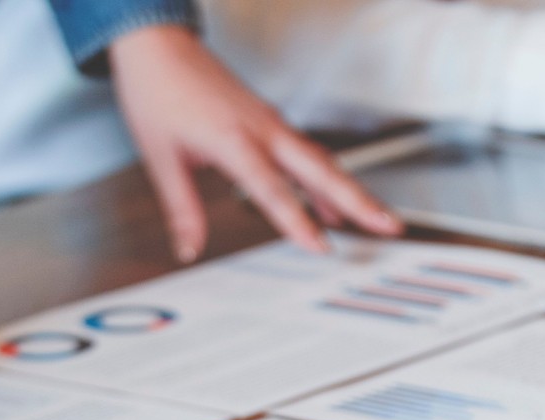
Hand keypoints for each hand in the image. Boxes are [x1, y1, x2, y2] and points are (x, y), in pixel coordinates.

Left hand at [108, 25, 400, 262]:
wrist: (159, 45)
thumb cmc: (157, 91)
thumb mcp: (160, 157)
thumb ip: (182, 208)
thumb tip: (188, 249)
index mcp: (233, 139)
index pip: (272, 188)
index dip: (297, 220)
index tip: (320, 247)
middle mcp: (261, 129)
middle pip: (320, 170)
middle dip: (357, 200)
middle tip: (387, 225)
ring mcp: (271, 123)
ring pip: (321, 161)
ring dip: (350, 192)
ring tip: (376, 220)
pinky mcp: (271, 121)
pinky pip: (307, 153)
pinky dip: (326, 179)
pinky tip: (330, 204)